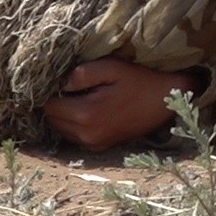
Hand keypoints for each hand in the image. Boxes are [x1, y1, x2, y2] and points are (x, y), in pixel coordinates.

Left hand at [44, 58, 196, 150]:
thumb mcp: (112, 68)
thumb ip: (82, 74)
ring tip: (79, 99)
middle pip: (52, 120)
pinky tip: (88, 111)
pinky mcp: (101, 147)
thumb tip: (60, 83)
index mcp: (86, 114)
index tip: (59, 80)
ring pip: (61, 130)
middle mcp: (86, 134)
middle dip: (56, 104)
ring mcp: (94, 143)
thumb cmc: (140, 80)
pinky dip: (74, 125)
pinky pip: (74, 136)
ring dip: (64, 115)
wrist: (166, 101)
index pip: (49, 105)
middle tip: (71, 88)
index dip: (50, 91)